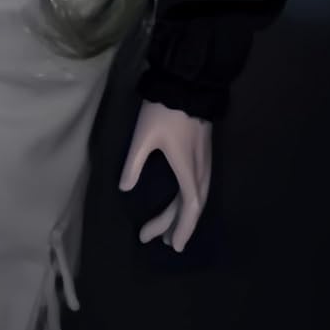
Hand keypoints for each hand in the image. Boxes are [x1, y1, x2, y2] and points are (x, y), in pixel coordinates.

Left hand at [118, 98, 212, 252]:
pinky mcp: (203, 151)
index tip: (172, 245)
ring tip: (168, 228)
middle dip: (177, 225)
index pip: (189, 207)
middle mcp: (200, 168)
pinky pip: (199, 185)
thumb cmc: (163, 111)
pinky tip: (180, 201)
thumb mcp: (143, 137)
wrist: (187, 83)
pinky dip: (189, 199)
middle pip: (193, 205)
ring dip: (183, 213)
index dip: (182, 228)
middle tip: (158, 239)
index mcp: (187, 168)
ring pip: (198, 195)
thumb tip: (125, 189)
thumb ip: (133, 164)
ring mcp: (204, 159)